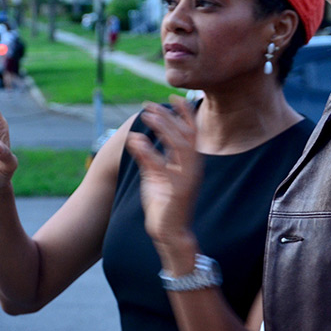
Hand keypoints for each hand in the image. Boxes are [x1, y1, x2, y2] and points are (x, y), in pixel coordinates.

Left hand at [125, 97, 201, 244]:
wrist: (170, 233)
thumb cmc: (164, 205)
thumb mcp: (155, 176)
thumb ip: (148, 158)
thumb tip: (136, 140)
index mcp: (191, 164)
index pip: (192, 133)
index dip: (184, 114)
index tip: (172, 97)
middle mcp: (194, 168)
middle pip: (185, 135)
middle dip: (169, 117)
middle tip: (149, 105)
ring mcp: (188, 179)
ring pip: (180, 146)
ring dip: (164, 129)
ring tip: (147, 116)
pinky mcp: (178, 191)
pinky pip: (163, 167)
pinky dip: (149, 153)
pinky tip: (136, 142)